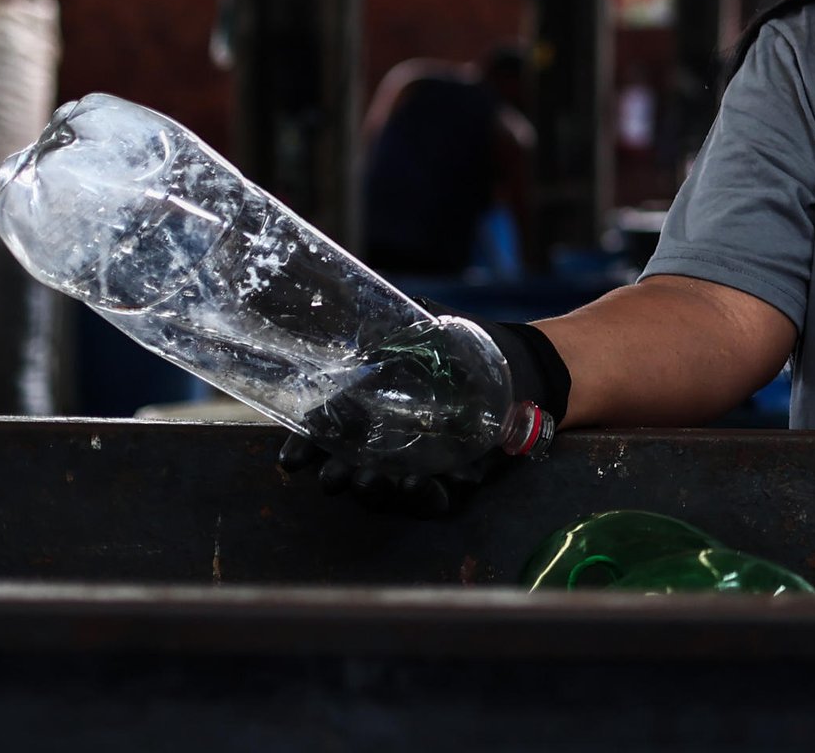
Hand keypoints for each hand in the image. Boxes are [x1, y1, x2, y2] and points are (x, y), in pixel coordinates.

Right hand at [275, 316, 557, 517]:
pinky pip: (437, 499)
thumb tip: (360, 315)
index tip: (292, 460)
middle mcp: (389, 446)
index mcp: (370, 414)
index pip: (326, 436)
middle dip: (338, 476)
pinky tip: (417, 484)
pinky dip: (425, 496)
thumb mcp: (425, 328)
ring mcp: (421, 465)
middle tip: (333, 478)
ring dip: (376, 491)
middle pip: (350, 470)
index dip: (306, 449)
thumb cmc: (466, 345)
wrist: (521, 366)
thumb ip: (392, 325)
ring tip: (372, 481)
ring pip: (388, 491)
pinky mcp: (456, 480)